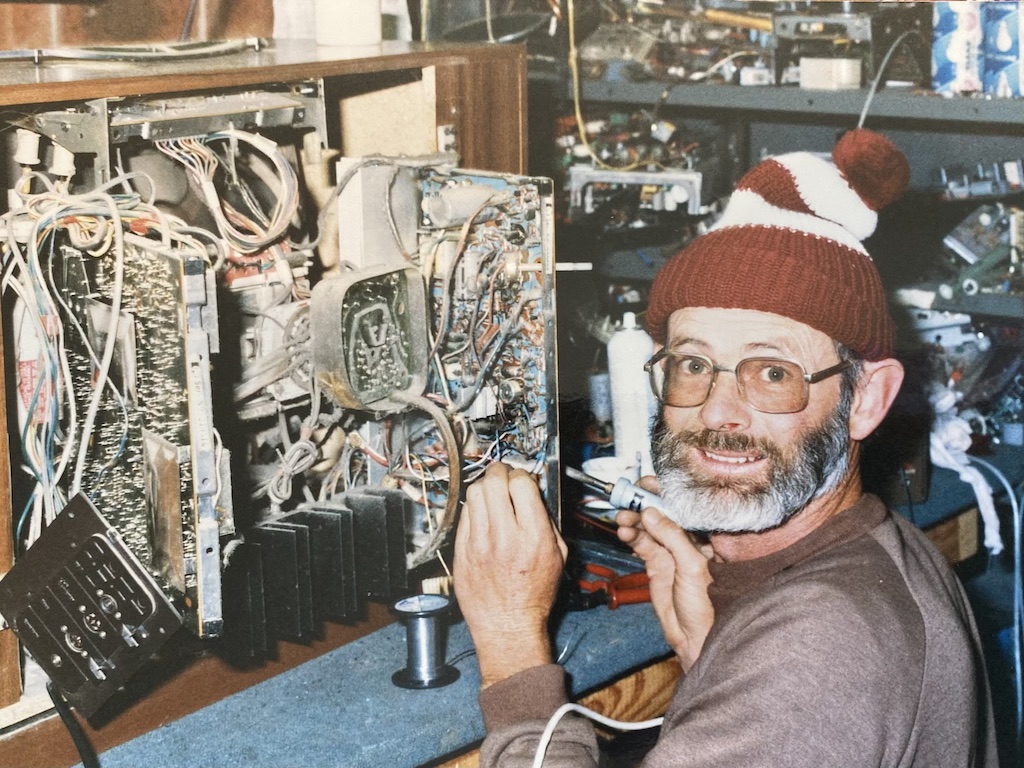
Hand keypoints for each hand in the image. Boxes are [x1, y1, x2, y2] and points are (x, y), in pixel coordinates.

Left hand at [454, 462, 567, 687]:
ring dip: (485, 487)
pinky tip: (482, 515)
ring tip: (492, 494)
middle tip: (504, 477)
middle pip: (494, 481)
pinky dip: (474, 508)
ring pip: (475, 493)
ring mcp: (478, 543)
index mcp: (534, 536)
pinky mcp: (461, 551)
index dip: (522, 476)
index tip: (523, 480)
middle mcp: (504, 536)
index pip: (521, 483)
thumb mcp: (558, 556)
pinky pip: (464, 514)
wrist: (508, 627)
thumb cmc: (535, 595)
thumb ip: (548, 521)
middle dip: (500, 473)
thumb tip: (534, 494)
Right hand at [616, 477, 713, 671]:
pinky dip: (631, 537)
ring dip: (633, 521)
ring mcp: (670, 553)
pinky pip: (641, 544)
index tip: (646, 483)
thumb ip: (672, 538)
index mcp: (703, 537)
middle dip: (643, 505)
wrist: (696, 638)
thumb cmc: (708, 606)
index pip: (682, 506)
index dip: (664, 493)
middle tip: (626, 500)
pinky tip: (624, 533)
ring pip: (648, 528)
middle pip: (662, 514)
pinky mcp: (656, 565)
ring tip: (622, 519)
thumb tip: (652, 514)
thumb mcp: (692, 567)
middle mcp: (687, 541)